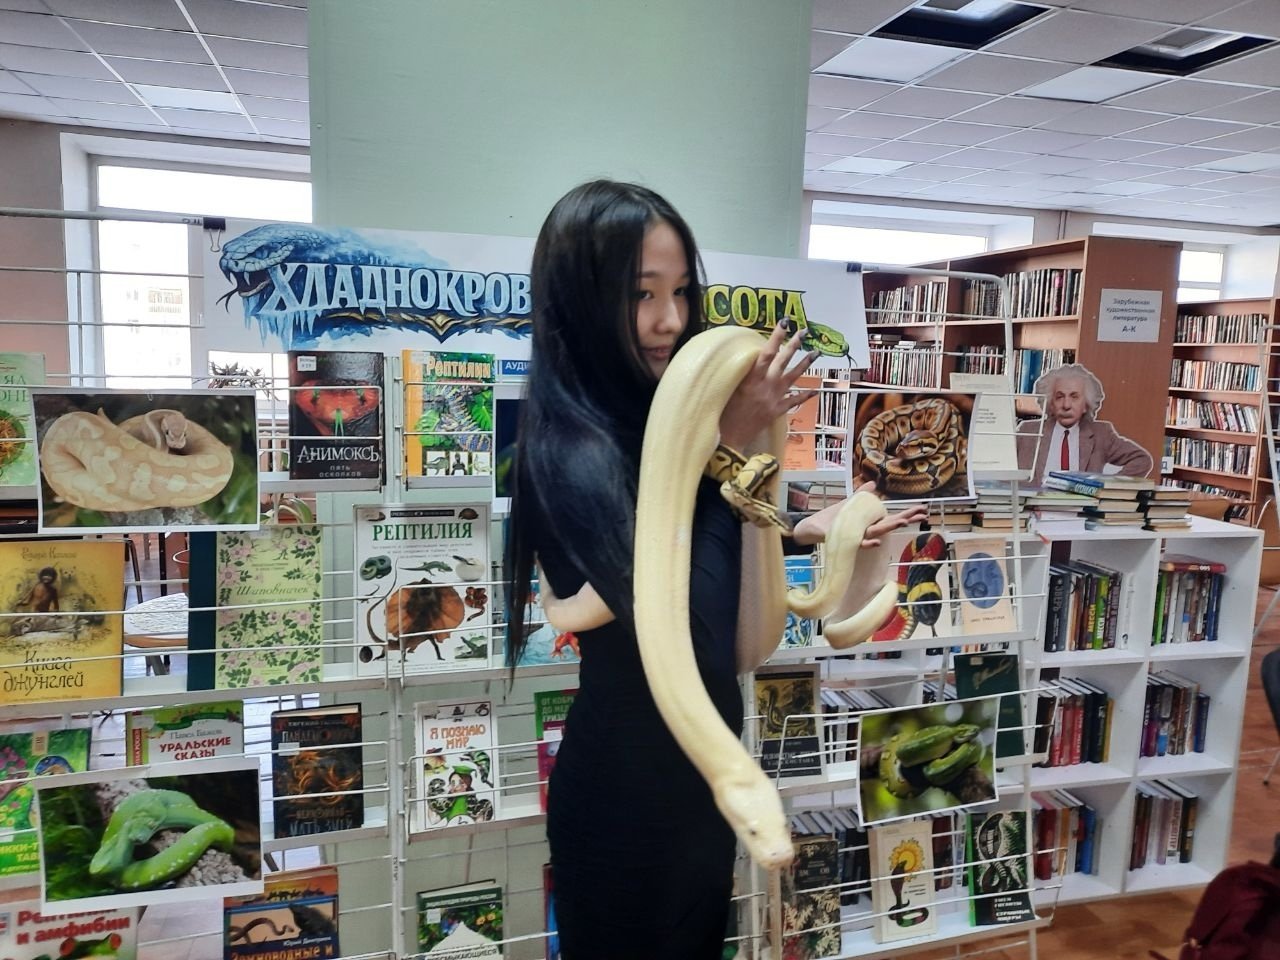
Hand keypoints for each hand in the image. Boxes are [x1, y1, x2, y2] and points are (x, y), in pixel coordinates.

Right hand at [718, 323, 817, 450]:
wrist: (729, 439)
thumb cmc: (722, 413)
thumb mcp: (727, 389)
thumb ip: (739, 374)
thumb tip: (748, 357)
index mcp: (751, 380)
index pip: (766, 354)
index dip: (776, 337)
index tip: (784, 322)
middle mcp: (765, 387)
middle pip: (782, 362)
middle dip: (794, 344)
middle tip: (804, 331)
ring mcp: (773, 399)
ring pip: (793, 378)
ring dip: (805, 364)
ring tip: (816, 353)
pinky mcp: (776, 411)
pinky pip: (793, 401)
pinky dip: (804, 395)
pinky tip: (814, 390)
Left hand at [792, 482, 928, 546]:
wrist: (815, 526)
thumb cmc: (834, 518)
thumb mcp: (851, 503)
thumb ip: (863, 494)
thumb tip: (874, 484)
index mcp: (870, 521)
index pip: (892, 516)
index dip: (907, 513)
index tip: (923, 509)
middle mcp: (867, 529)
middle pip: (890, 524)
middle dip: (906, 519)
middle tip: (922, 515)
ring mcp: (859, 535)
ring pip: (878, 532)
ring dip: (890, 528)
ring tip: (904, 522)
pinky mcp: (848, 540)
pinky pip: (860, 543)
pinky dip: (868, 542)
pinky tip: (876, 541)